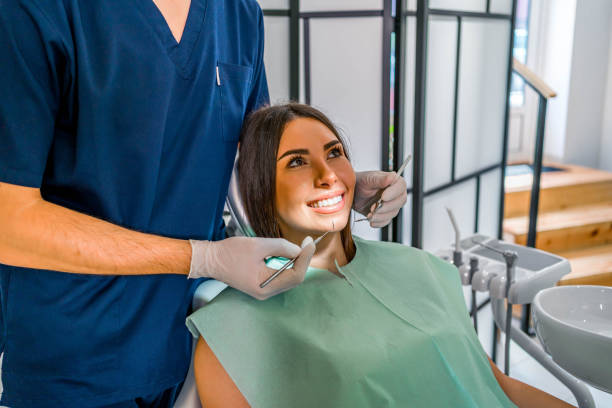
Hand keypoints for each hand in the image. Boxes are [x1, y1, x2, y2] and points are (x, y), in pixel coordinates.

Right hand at [188, 236, 314, 299]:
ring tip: (298, 247)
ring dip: (295, 261)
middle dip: (302, 260)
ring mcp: (264, 289)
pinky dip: (286, 264)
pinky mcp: (261, 284)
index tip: (309, 243)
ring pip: (288, 277)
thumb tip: (299, 250)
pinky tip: (286, 253)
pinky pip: (280, 275)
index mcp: (265, 287)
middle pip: (294, 278)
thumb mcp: (258, 245)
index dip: (305, 258)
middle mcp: (266, 292)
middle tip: (307, 242)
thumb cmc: (229, 253)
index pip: (295, 275)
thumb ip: (281, 247)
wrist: (210, 259)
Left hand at [354, 171, 407, 227]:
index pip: (401, 186)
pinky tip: (370, 220)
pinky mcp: (385, 214)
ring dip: (380, 215)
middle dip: (386, 207)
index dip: (394, 193)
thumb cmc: (360, 182)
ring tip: (369, 214)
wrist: (352, 194)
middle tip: (374, 207)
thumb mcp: (368, 179)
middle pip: (400, 201)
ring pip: (393, 213)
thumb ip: (380, 179)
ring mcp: (392, 205)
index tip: (383, 197)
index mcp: (393, 181)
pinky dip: (378, 222)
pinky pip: (386, 221)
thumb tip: (393, 176)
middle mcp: (395, 193)